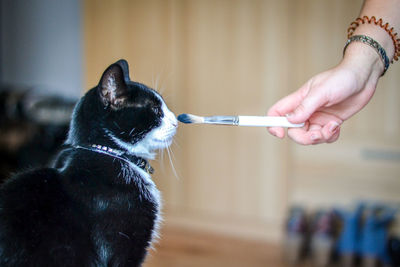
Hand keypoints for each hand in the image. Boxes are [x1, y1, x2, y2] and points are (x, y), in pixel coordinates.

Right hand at [267, 43, 381, 144]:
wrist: (364, 77)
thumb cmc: (342, 78)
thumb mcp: (322, 91)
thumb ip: (305, 107)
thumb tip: (290, 121)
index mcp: (298, 100)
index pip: (276, 113)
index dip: (273, 124)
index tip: (280, 134)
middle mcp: (305, 111)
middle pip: (293, 131)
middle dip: (304, 138)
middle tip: (317, 135)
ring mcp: (318, 117)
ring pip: (310, 137)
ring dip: (321, 137)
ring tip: (333, 127)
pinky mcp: (330, 122)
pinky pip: (324, 137)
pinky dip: (330, 136)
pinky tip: (337, 126)